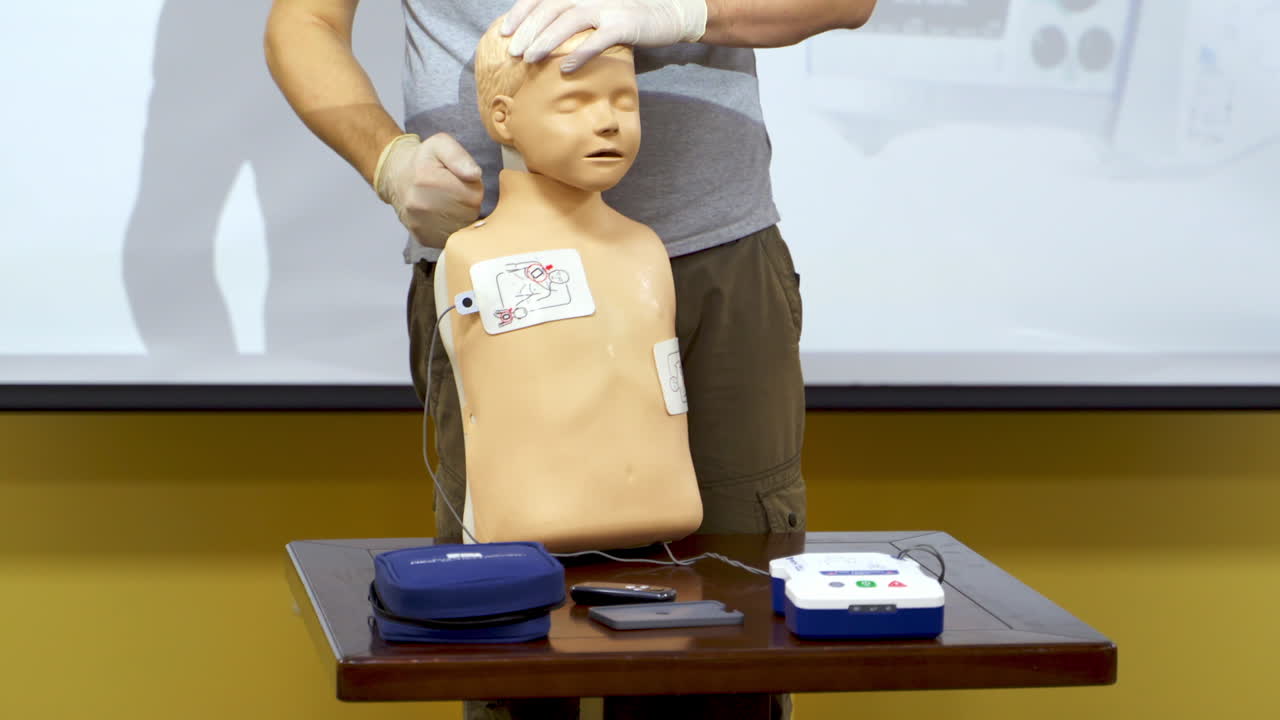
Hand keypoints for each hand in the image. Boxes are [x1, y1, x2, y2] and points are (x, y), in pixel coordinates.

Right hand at [375, 133, 484, 248]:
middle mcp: (422, 205)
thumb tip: (474, 174)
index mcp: (430, 180)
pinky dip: (453, 229)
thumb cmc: (424, 161)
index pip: (474, 195)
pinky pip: (451, 238)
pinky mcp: (423, 238)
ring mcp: (421, 225)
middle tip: (455, 192)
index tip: (461, 181)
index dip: (473, 187)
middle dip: (468, 203)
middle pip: (470, 213)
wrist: (398, 178)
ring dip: (462, 217)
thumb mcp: (440, 144)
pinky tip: (443, 216)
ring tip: (449, 203)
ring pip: (462, 228)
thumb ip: (459, 155)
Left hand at [502, 0, 707, 71]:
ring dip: (546, 41)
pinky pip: (596, 40)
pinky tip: (564, 68)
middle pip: (550, 9)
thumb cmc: (627, 15)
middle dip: (528, 30)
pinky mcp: (624, 25)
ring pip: (568, 22)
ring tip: (529, 59)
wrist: (668, 13)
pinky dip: (578, 54)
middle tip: (513, 52)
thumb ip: (573, 15)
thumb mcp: (596, 9)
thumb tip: (540, 35)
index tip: (504, 32)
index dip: (521, 12)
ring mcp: (607, 8)